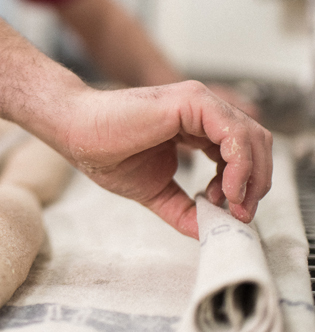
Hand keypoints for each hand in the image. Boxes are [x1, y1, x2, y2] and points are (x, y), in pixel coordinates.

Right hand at [61, 80, 271, 238]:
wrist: (76, 133)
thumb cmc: (105, 152)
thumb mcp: (155, 190)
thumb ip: (184, 208)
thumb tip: (208, 230)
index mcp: (195, 128)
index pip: (240, 152)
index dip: (244, 185)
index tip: (230, 212)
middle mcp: (202, 111)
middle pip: (256, 144)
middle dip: (256, 183)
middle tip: (239, 213)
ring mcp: (198, 102)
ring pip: (253, 137)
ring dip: (252, 177)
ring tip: (232, 204)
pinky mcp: (192, 101)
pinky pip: (235, 134)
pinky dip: (240, 165)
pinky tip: (226, 188)